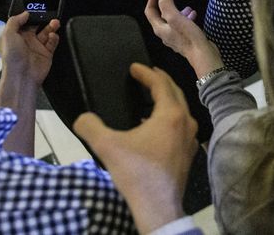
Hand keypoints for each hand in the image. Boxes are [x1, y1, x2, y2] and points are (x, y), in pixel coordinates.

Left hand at [0, 11, 60, 86]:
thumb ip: (15, 20)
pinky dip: (54, 37)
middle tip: (48, 15)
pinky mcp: (46, 53)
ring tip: (55, 23)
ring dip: (51, 26)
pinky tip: (52, 36)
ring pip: (47, 32)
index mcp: (15, 35)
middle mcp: (26, 40)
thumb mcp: (7, 34)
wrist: (22, 75)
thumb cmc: (12, 57)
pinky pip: (53, 42)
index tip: (36, 10)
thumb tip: (25, 13)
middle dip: (43, 19)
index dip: (30, 15)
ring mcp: (37, 47)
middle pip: (37, 25)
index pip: (23, 22)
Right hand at [73, 64, 197, 232]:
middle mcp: (186, 122)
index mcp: (171, 114)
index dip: (146, 73)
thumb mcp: (107, 146)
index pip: (160, 83)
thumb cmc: (136, 173)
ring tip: (149, 97)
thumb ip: (90, 126)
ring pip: (181, 109)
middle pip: (175, 92)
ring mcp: (191, 138)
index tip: (134, 67)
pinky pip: (181, 125)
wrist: (157, 206)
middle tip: (146, 74)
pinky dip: (169, 117)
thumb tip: (82, 118)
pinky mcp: (189, 152)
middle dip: (160, 81)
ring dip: (166, 99)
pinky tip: (153, 126)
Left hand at [143, 0, 223, 76]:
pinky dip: (185, 18)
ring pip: (172, 20)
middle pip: (160, 16)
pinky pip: (181, 25)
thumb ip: (167, 4)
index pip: (150, 11)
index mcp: (160, 28)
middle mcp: (165, 34)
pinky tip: (193, 15)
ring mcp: (174, 37)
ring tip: (186, 7)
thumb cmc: (189, 37)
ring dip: (177, 11)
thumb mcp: (176, 17)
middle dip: (165, 4)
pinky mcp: (184, 39)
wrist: (203, 54)